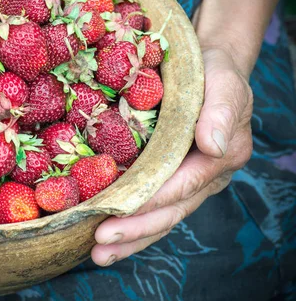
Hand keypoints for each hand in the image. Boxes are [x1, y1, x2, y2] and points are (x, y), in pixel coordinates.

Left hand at [91, 47, 253, 265]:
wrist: (210, 66)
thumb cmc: (215, 72)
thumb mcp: (224, 82)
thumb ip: (220, 112)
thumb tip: (213, 146)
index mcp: (220, 157)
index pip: (181, 187)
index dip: (150, 203)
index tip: (117, 217)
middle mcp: (205, 176)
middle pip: (169, 211)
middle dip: (134, 230)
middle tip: (100, 244)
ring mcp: (188, 180)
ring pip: (160, 216)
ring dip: (130, 237)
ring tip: (97, 255)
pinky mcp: (170, 176)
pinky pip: (152, 204)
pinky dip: (129, 221)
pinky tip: (102, 234)